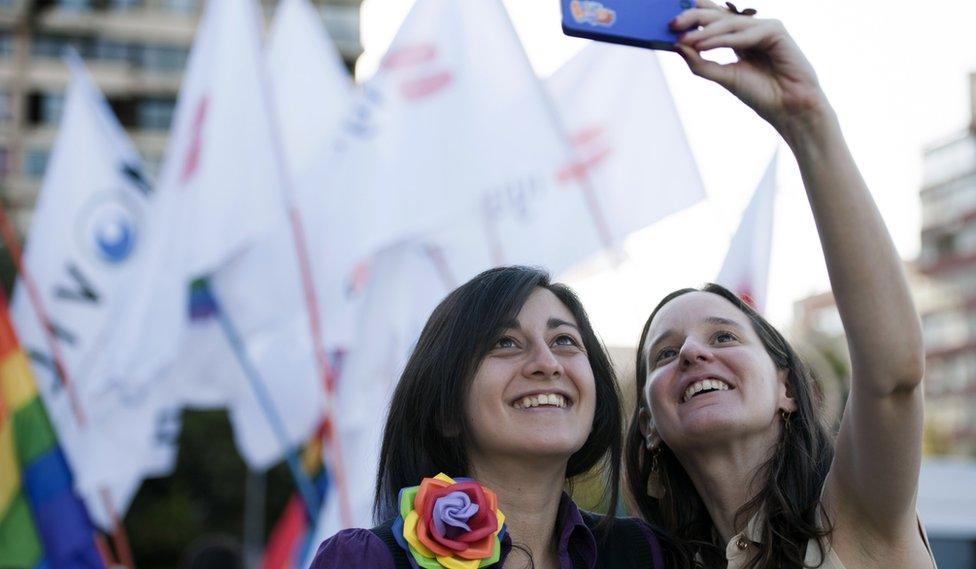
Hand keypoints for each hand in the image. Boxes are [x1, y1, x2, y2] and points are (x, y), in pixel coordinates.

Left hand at [671, 1, 830, 134]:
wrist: (788, 108)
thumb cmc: (760, 94)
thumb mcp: (723, 77)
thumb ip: (700, 62)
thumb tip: (677, 46)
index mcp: (738, 38)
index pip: (713, 20)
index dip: (693, 15)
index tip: (668, 21)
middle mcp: (750, 29)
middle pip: (718, 16)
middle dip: (693, 18)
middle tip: (672, 24)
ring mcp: (764, 28)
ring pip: (728, 23)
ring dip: (704, 31)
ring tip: (684, 39)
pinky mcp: (776, 30)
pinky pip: (744, 33)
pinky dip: (723, 39)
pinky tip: (704, 44)